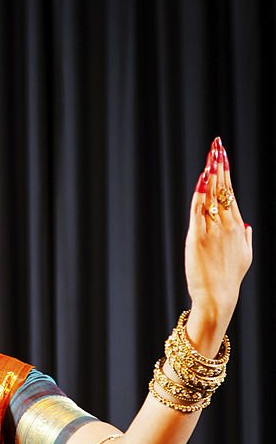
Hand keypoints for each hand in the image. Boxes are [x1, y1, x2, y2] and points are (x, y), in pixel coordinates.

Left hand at [185, 137, 251, 319]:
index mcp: (237, 227)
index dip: (226, 173)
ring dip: (211, 174)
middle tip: (216, 146)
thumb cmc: (229, 279)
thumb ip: (245, 238)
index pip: (230, 193)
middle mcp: (227, 225)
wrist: (218, 297)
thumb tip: (247, 224)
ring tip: (211, 155)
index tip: (222, 156)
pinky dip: (200, 194)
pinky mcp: (197, 239)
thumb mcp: (244, 257)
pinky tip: (202, 179)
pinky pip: (199, 211)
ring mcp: (212, 231)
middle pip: (223, 189)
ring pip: (212, 197)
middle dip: (219, 165)